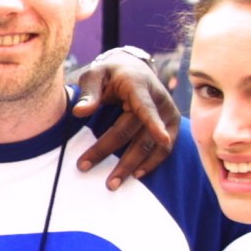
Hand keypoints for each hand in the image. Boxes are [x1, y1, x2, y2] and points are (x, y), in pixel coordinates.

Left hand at [72, 48, 180, 189]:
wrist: (134, 68)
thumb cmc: (110, 73)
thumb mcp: (95, 74)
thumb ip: (88, 92)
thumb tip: (79, 112)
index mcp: (139, 85)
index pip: (145, 106)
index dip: (154, 123)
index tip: (162, 138)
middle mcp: (159, 100)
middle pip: (137, 132)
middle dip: (114, 153)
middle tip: (87, 168)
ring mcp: (168, 114)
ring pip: (152, 145)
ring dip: (132, 166)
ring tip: (112, 183)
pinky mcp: (171, 126)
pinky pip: (164, 150)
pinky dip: (150, 164)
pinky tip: (135, 175)